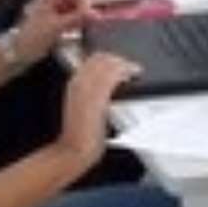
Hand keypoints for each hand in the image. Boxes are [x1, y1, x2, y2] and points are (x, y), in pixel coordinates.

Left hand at [16, 0, 92, 61]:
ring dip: (84, 12)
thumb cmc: (33, 37)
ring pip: (77, 3)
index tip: (86, 8)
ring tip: (88, 24)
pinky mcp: (59, 18)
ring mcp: (57, 7)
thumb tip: (97, 14)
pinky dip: (80, 19)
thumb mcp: (56, 26)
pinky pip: (74, 14)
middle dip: (85, 2)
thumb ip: (77, 18)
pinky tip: (82, 27)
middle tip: (90, 18)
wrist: (19, 52)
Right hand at [58, 51, 140, 165]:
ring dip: (124, 63)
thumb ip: (93, 92)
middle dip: (118, 58)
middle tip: (131, 65)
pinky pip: (113, 77)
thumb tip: (109, 83)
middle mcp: (79, 82)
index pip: (92, 59)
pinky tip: (132, 75)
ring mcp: (87, 89)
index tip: (121, 61)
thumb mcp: (84, 106)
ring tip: (134, 69)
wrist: (74, 149)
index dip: (109, 57)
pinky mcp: (97, 97)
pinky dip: (125, 72)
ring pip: (108, 65)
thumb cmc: (80, 132)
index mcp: (74, 82)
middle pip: (101, 58)